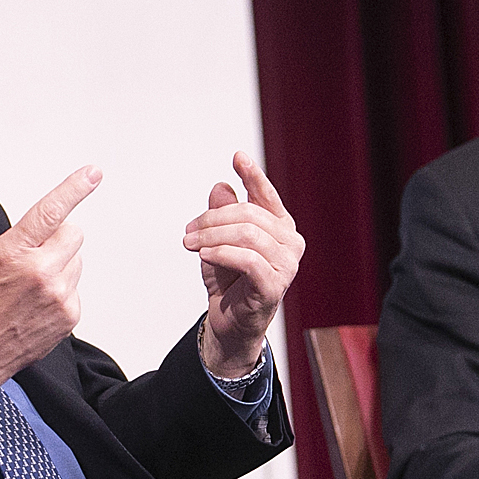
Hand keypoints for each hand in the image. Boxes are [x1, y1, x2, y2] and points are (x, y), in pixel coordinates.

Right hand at [0, 166, 100, 422]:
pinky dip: (61, 288)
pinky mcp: (69, 316)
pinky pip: (76, 286)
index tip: (92, 173)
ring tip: (28, 282)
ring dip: (59, 262)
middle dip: (56, 234)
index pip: (50, 212)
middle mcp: (40, 274)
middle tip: (30, 250)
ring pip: (76, 259)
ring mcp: (59, 297)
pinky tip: (36, 300)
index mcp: (12, 254)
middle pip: (72, 232)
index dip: (74, 188)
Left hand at [183, 151, 303, 377]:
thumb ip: (221, 214)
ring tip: (190, 243)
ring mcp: (286, 266)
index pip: (266, 195)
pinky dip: (222, 253)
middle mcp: (289, 243)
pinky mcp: (274, 286)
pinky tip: (205, 254)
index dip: (253, 174)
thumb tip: (220, 187)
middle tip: (188, 231)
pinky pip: (248, 260)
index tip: (237, 157)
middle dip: (212, 219)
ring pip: (246, 235)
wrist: (228, 321)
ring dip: (211, 236)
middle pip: (249, 214)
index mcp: (280, 227)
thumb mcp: (218, 240)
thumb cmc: (229, 279)